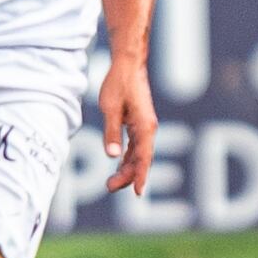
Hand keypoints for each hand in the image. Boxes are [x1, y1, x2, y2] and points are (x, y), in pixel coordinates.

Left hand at [99, 61, 156, 195]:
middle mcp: (148, 128)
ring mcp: (145, 126)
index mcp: (144, 126)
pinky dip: (128, 157)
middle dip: (127, 176)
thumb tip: (111, 155)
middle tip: (108, 187)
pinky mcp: (140, 122)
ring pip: (138, 154)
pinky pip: (136, 146)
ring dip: (127, 169)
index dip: (140, 176)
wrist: (129, 64)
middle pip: (141, 159)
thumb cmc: (118, 83)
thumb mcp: (110, 108)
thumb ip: (111, 132)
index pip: (144, 158)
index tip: (137, 193)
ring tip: (110, 183)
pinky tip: (119, 164)